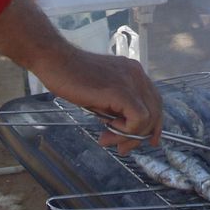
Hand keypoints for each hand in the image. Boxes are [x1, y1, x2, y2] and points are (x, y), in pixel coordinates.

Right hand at [30, 47, 161, 154]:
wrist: (55, 61)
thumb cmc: (71, 76)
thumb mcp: (101, 93)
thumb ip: (115, 106)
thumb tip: (121, 130)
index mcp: (134, 72)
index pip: (154, 102)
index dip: (152, 124)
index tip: (141, 140)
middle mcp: (137, 74)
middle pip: (154, 112)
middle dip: (139, 136)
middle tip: (120, 148)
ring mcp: (130, 81)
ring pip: (148, 118)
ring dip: (128, 136)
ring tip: (106, 138)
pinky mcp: (120, 91)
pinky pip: (138, 119)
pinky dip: (127, 130)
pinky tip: (107, 128)